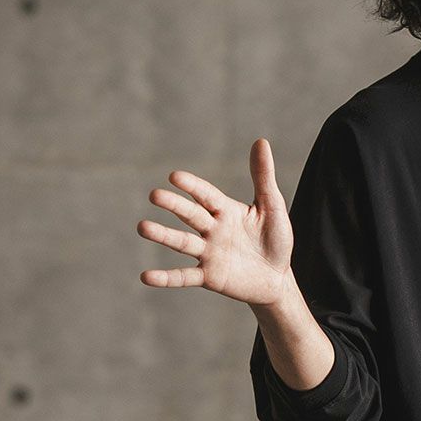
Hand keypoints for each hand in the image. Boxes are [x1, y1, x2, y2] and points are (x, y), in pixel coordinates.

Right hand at [136, 137, 293, 305]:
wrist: (278, 279)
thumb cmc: (275, 240)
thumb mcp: (272, 207)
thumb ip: (263, 177)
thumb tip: (261, 141)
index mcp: (225, 211)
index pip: (206, 195)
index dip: (192, 187)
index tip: (175, 177)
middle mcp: (212, 230)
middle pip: (190, 215)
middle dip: (174, 205)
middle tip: (155, 196)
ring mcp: (208, 253)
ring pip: (182, 242)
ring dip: (163, 236)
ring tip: (142, 228)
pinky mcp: (209, 277)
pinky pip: (184, 277)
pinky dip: (166, 278)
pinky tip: (146, 277)